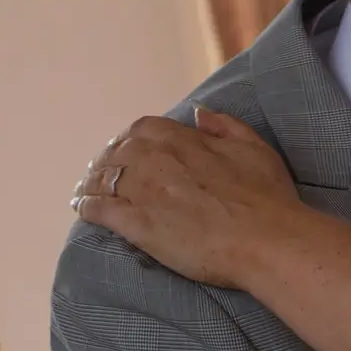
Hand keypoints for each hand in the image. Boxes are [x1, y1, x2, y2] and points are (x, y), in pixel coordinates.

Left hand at [73, 108, 308, 288]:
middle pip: (116, 152)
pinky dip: (86, 205)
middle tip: (102, 171)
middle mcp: (156, 160)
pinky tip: (82, 208)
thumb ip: (225, 125)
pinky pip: (99, 208)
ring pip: (103, 179)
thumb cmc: (268, 196)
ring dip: (90, 182)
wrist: (267, 239)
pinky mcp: (136, 225)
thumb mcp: (255, 148)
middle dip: (106, 160)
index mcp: (183, 139)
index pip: (142, 128)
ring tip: (85, 190)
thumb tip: (197, 112)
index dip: (130, 138)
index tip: (127, 148)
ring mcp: (144, 192)